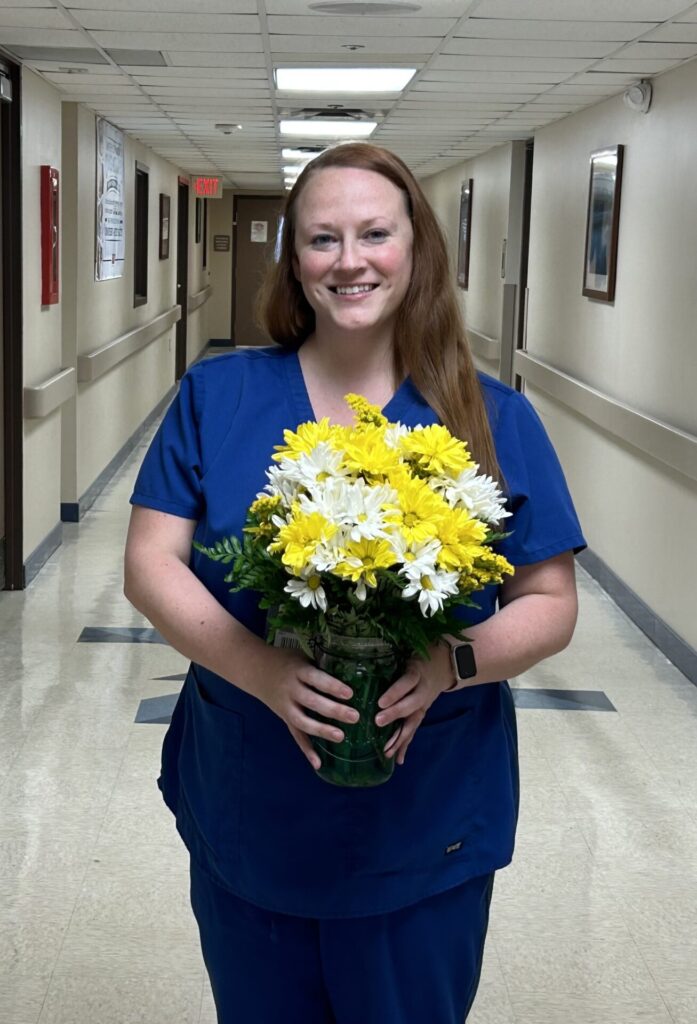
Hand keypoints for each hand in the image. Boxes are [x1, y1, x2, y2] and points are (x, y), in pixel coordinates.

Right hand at [256, 647, 358, 769]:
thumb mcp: (301, 657)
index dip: (332, 686)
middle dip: (333, 710)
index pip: (316, 679)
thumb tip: (351, 672)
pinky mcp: (284, 718)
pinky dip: (306, 750)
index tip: (350, 694)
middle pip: (312, 702)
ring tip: (341, 736)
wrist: (255, 669)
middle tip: (355, 717)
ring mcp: (286, 706)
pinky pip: (295, 735)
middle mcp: (291, 690)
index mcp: (298, 671)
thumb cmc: (285, 661)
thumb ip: (320, 666)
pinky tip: (318, 763)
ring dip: (322, 730)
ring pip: (303, 721)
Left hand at [374, 643, 450, 765]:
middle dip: (394, 715)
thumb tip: (360, 661)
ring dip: (400, 738)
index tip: (379, 702)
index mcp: (417, 673)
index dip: (394, 693)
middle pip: (410, 704)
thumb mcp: (407, 653)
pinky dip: (405, 745)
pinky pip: (413, 730)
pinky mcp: (421, 714)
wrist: (443, 666)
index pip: (406, 683)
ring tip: (387, 752)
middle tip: (377, 722)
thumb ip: (390, 658)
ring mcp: (423, 705)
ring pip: (413, 722)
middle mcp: (422, 691)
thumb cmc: (417, 657)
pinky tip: (398, 759)